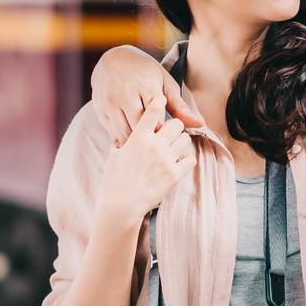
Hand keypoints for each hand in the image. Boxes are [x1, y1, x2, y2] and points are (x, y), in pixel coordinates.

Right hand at [91, 45, 202, 146]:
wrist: (112, 60)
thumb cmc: (144, 72)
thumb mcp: (164, 83)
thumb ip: (179, 106)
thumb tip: (200, 124)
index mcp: (145, 86)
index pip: (159, 119)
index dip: (166, 131)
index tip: (170, 135)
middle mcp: (126, 94)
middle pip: (142, 128)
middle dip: (152, 139)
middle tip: (160, 145)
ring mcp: (111, 103)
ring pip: (126, 134)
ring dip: (137, 144)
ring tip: (148, 147)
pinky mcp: (101, 110)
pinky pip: (113, 134)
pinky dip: (124, 141)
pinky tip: (133, 144)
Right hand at [96, 97, 195, 229]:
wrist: (121, 205)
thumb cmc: (113, 180)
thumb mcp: (114, 156)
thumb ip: (121, 143)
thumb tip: (120, 136)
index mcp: (138, 138)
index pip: (153, 110)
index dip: (159, 101)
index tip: (161, 100)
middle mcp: (154, 145)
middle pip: (176, 123)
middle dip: (173, 128)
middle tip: (169, 135)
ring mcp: (166, 160)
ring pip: (185, 139)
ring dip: (181, 142)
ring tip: (173, 149)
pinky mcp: (174, 175)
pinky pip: (191, 159)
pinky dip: (186, 160)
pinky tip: (178, 163)